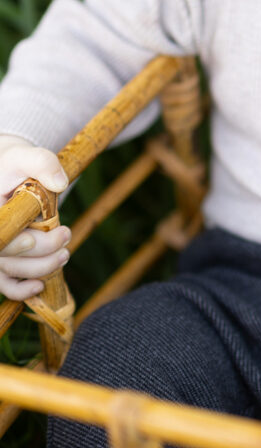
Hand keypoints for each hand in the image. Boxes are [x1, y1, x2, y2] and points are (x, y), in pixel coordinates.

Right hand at [0, 134, 70, 300]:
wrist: (10, 175)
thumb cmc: (17, 166)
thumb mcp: (28, 157)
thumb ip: (43, 163)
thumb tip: (60, 183)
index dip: (9, 244)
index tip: (32, 239)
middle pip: (5, 256)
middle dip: (39, 253)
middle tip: (67, 236)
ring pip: (8, 272)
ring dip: (39, 268)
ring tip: (65, 254)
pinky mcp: (1, 260)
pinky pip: (4, 284)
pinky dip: (20, 290)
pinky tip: (40, 285)